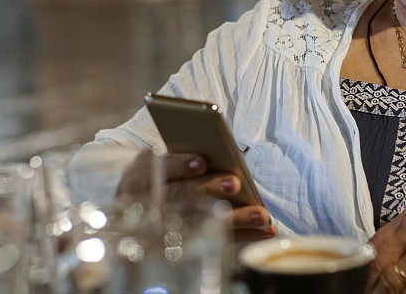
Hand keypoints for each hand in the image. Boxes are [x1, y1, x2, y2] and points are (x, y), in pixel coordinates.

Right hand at [118, 150, 275, 242]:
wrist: (140, 217)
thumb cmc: (162, 179)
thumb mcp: (161, 165)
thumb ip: (181, 159)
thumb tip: (212, 155)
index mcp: (139, 175)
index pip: (155, 169)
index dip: (177, 165)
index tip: (200, 162)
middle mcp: (145, 204)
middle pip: (178, 197)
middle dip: (207, 189)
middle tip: (234, 183)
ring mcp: (162, 231)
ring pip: (200, 225)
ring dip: (233, 219)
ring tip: (261, 214)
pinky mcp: (182, 250)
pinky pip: (215, 243)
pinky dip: (242, 237)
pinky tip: (265, 231)